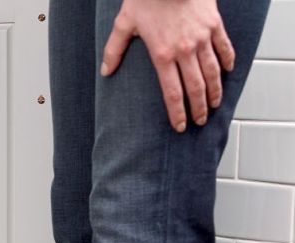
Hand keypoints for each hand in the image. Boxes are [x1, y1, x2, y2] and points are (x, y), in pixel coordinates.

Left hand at [102, 0, 235, 132]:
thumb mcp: (124, 23)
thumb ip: (114, 50)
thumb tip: (106, 71)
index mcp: (163, 54)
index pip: (173, 92)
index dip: (178, 112)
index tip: (180, 126)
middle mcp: (185, 50)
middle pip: (196, 88)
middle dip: (199, 108)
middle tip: (200, 121)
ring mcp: (203, 38)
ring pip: (213, 72)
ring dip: (215, 91)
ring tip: (215, 105)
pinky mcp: (214, 25)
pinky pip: (225, 48)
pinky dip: (228, 62)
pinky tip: (227, 74)